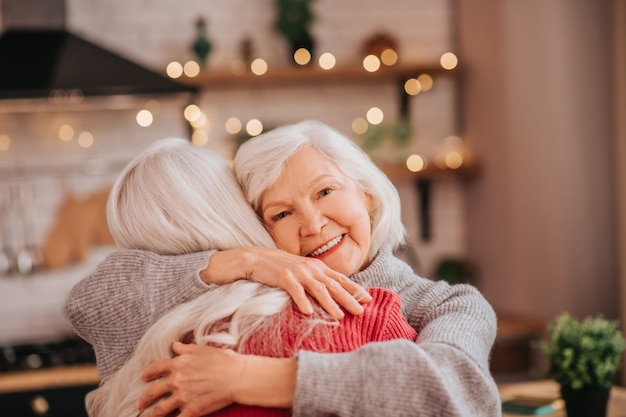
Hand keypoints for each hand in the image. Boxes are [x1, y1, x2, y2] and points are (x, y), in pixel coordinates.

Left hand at [138, 343, 238, 416]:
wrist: (238, 376)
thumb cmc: (225, 361)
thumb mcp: (204, 349)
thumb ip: (187, 349)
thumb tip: (175, 346)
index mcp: (179, 364)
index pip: (156, 368)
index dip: (148, 373)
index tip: (143, 377)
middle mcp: (177, 380)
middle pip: (152, 391)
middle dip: (143, 399)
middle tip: (140, 403)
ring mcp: (183, 396)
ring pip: (159, 409)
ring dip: (151, 415)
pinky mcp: (192, 409)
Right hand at [202, 247, 371, 318]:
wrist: (255, 259)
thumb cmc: (279, 267)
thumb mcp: (301, 270)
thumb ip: (316, 279)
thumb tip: (332, 292)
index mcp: (316, 267)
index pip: (340, 279)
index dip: (354, 289)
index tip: (367, 299)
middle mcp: (310, 268)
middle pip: (334, 285)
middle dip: (349, 298)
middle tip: (361, 311)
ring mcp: (298, 272)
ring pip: (318, 289)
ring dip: (330, 304)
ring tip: (339, 316)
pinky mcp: (283, 278)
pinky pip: (295, 291)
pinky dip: (302, 301)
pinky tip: (308, 312)